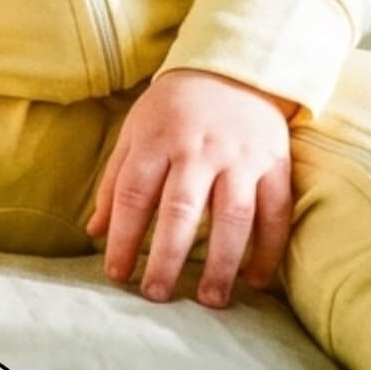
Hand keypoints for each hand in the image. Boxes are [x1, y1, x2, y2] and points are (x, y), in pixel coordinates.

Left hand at [87, 69, 295, 307]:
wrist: (233, 69)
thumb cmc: (174, 109)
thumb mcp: (136, 132)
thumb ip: (116, 182)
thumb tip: (94, 232)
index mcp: (158, 139)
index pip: (135, 195)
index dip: (124, 237)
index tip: (117, 274)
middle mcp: (199, 149)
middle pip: (182, 210)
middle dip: (168, 257)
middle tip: (157, 295)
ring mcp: (240, 156)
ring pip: (233, 216)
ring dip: (222, 262)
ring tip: (210, 300)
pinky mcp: (275, 163)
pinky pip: (276, 212)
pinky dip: (269, 249)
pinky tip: (256, 280)